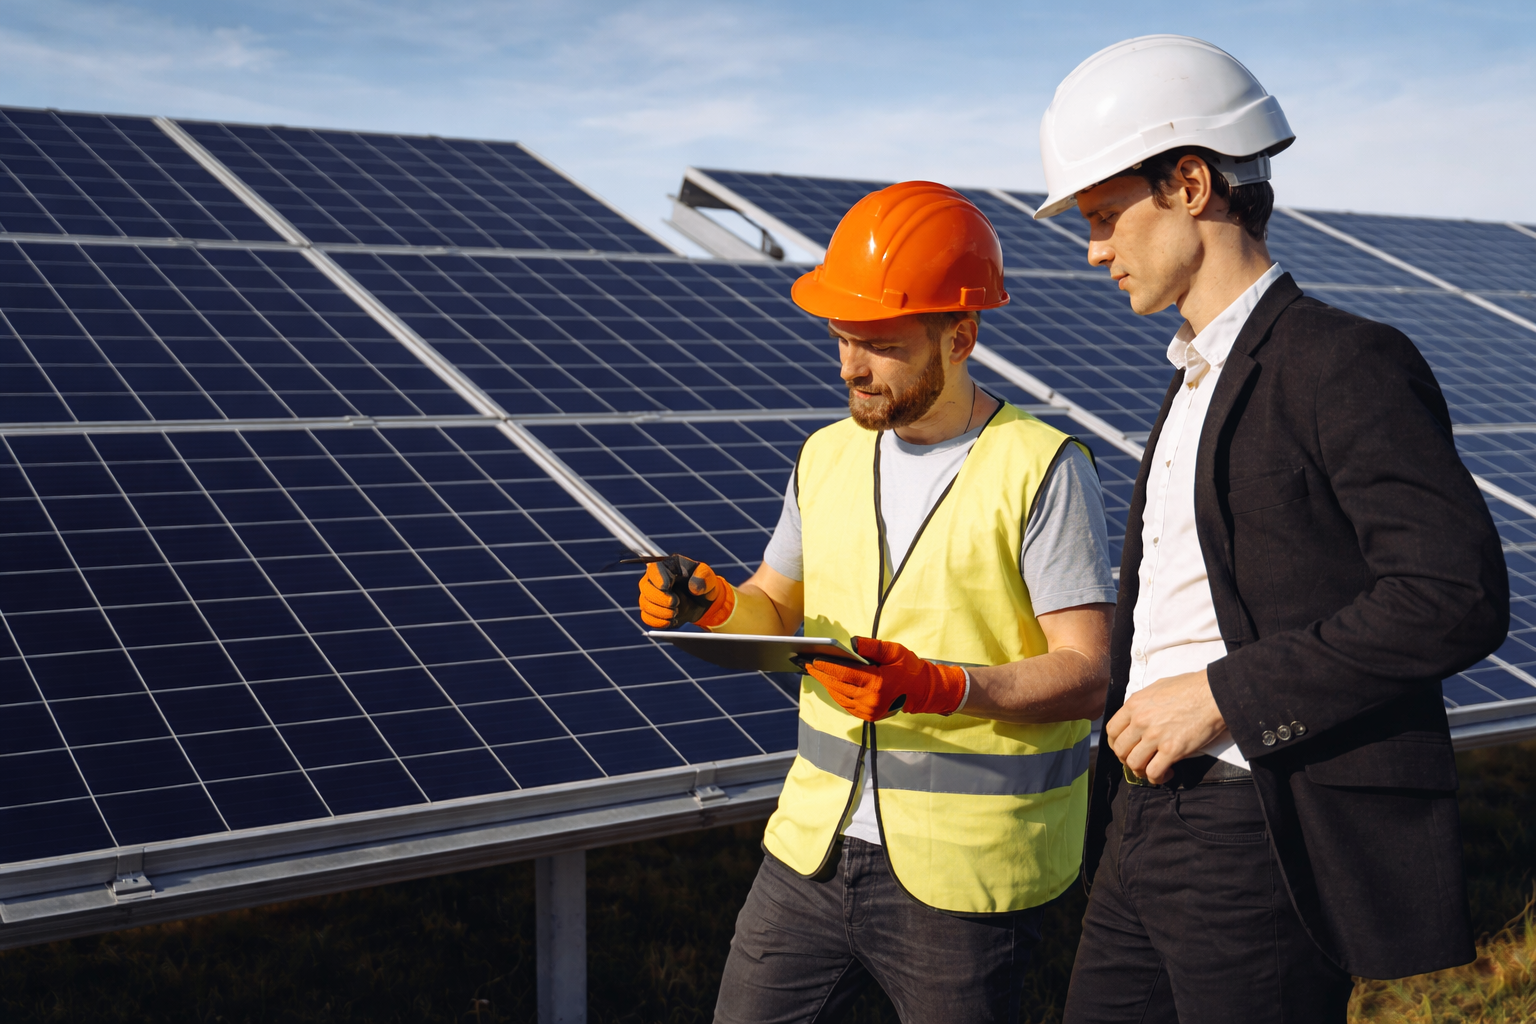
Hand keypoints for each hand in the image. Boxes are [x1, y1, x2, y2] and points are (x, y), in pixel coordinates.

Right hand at [638, 555, 735, 628]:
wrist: (701, 602)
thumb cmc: (703, 584)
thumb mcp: (708, 577)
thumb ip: (703, 577)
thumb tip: (694, 587)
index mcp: (667, 566)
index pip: (654, 569)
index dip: (658, 578)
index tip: (666, 587)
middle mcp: (654, 579)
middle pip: (645, 587)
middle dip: (660, 598)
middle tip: (676, 603)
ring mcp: (650, 595)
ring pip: (645, 604)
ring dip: (660, 611)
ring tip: (676, 612)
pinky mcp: (651, 610)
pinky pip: (647, 617)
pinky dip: (658, 621)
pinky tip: (671, 620)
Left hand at [805, 637, 966, 721]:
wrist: (923, 691)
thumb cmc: (909, 668)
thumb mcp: (894, 651)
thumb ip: (872, 646)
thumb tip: (851, 643)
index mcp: (877, 683)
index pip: (845, 674)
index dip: (827, 667)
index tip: (813, 659)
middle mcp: (871, 700)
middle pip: (838, 686)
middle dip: (821, 675)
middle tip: (807, 665)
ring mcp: (869, 711)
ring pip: (840, 697)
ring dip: (826, 685)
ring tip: (815, 673)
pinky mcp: (869, 716)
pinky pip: (846, 705)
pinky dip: (836, 694)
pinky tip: (830, 684)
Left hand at [1105, 669, 1226, 783]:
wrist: (1214, 694)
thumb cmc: (1190, 687)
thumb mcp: (1157, 687)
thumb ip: (1143, 703)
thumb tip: (1137, 714)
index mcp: (1134, 704)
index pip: (1111, 730)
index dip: (1115, 743)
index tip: (1125, 748)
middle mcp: (1140, 721)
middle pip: (1120, 750)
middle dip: (1126, 759)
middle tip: (1139, 761)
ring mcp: (1155, 736)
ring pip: (1134, 764)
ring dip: (1141, 771)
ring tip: (1151, 769)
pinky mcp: (1172, 750)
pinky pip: (1154, 772)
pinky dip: (1157, 778)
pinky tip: (1166, 773)